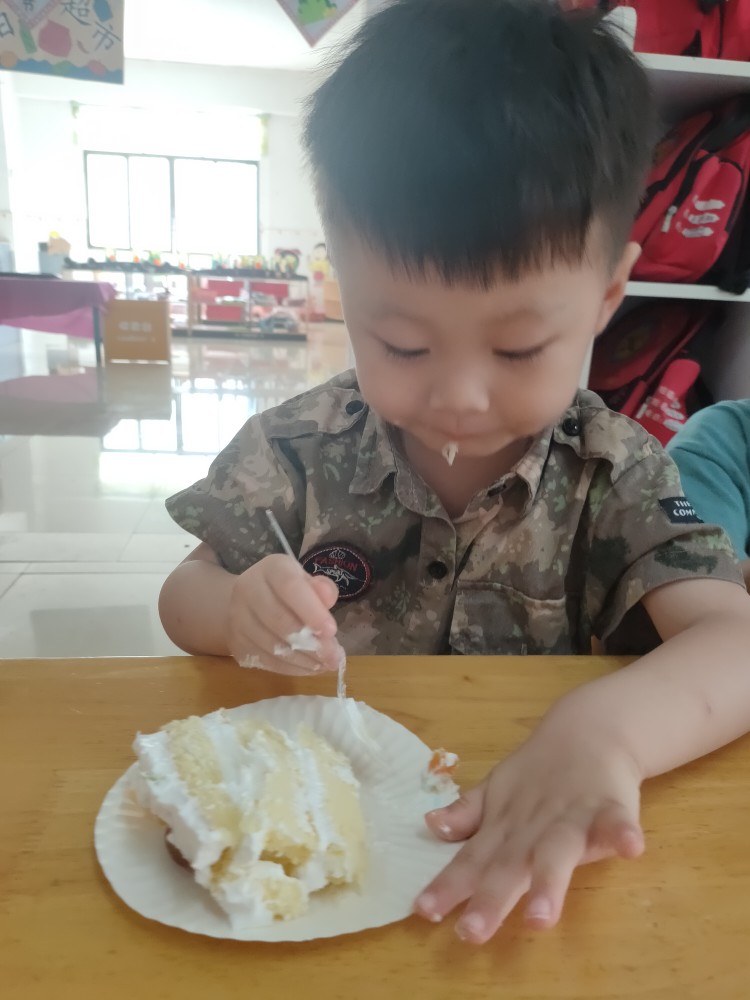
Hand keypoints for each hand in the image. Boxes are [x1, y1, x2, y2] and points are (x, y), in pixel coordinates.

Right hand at [227, 554, 341, 674]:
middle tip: (335, 657)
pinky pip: (266, 661)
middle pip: (279, 620)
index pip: (289, 587)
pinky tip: (310, 668)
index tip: (332, 630)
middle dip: (311, 643)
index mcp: (271, 569)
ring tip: (326, 664)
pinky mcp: (237, 644)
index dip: (311, 610)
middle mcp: (248, 590)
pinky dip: (292, 668)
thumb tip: (328, 598)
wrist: (244, 603)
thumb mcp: (306, 581)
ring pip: (272, 646)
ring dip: (304, 659)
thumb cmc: (286, 590)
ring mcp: (238, 619)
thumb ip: (321, 588)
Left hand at [415, 728, 644, 942]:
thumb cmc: (538, 773)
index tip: (424, 911)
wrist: (588, 731)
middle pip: (509, 865)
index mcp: (504, 827)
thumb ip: (468, 815)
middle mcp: (532, 826)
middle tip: (471, 933)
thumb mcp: (496, 791)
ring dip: (548, 882)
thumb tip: (431, 826)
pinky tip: (630, 848)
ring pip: (557, 852)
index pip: (471, 860)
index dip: (448, 885)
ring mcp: (571, 816)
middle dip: (491, 899)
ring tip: (540, 919)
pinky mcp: (609, 807)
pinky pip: (616, 822)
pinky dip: (622, 833)